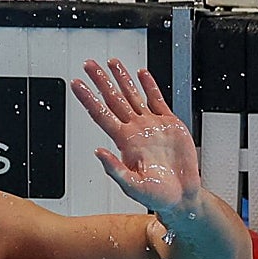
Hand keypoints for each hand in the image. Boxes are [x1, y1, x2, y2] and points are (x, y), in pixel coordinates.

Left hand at [71, 58, 201, 214]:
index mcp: (124, 142)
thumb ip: (115, 170)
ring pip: (133, 95)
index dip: (88, 99)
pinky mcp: (169, 123)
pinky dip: (149, 86)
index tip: (76, 84)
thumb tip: (98, 152)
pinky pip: (157, 100)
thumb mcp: (133, 186)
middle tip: (89, 64)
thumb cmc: (157, 195)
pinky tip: (141, 74)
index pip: (101, 114)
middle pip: (113, 99)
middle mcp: (135, 130)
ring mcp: (151, 125)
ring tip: (112, 62)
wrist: (182, 196)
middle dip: (100, 80)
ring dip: (122, 78)